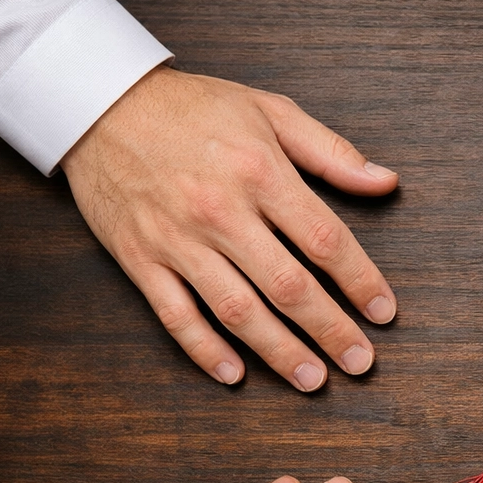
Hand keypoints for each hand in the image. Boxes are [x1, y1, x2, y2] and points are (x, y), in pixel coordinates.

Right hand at [60, 67, 399, 390]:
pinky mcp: (141, 259)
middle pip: (288, 286)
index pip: (324, 240)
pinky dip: (205, 350)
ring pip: (237, 311)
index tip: (384, 313)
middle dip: (330, 330)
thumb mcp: (269, 111)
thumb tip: (386, 182)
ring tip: (313, 381)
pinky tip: (234, 375)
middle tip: (360, 363)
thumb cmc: (192, 109)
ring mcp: (178, 240)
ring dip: (279, 352)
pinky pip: (176, 316)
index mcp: (260, 172)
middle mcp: (221, 211)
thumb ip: (331, 152)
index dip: (360, 281)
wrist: (97, 101)